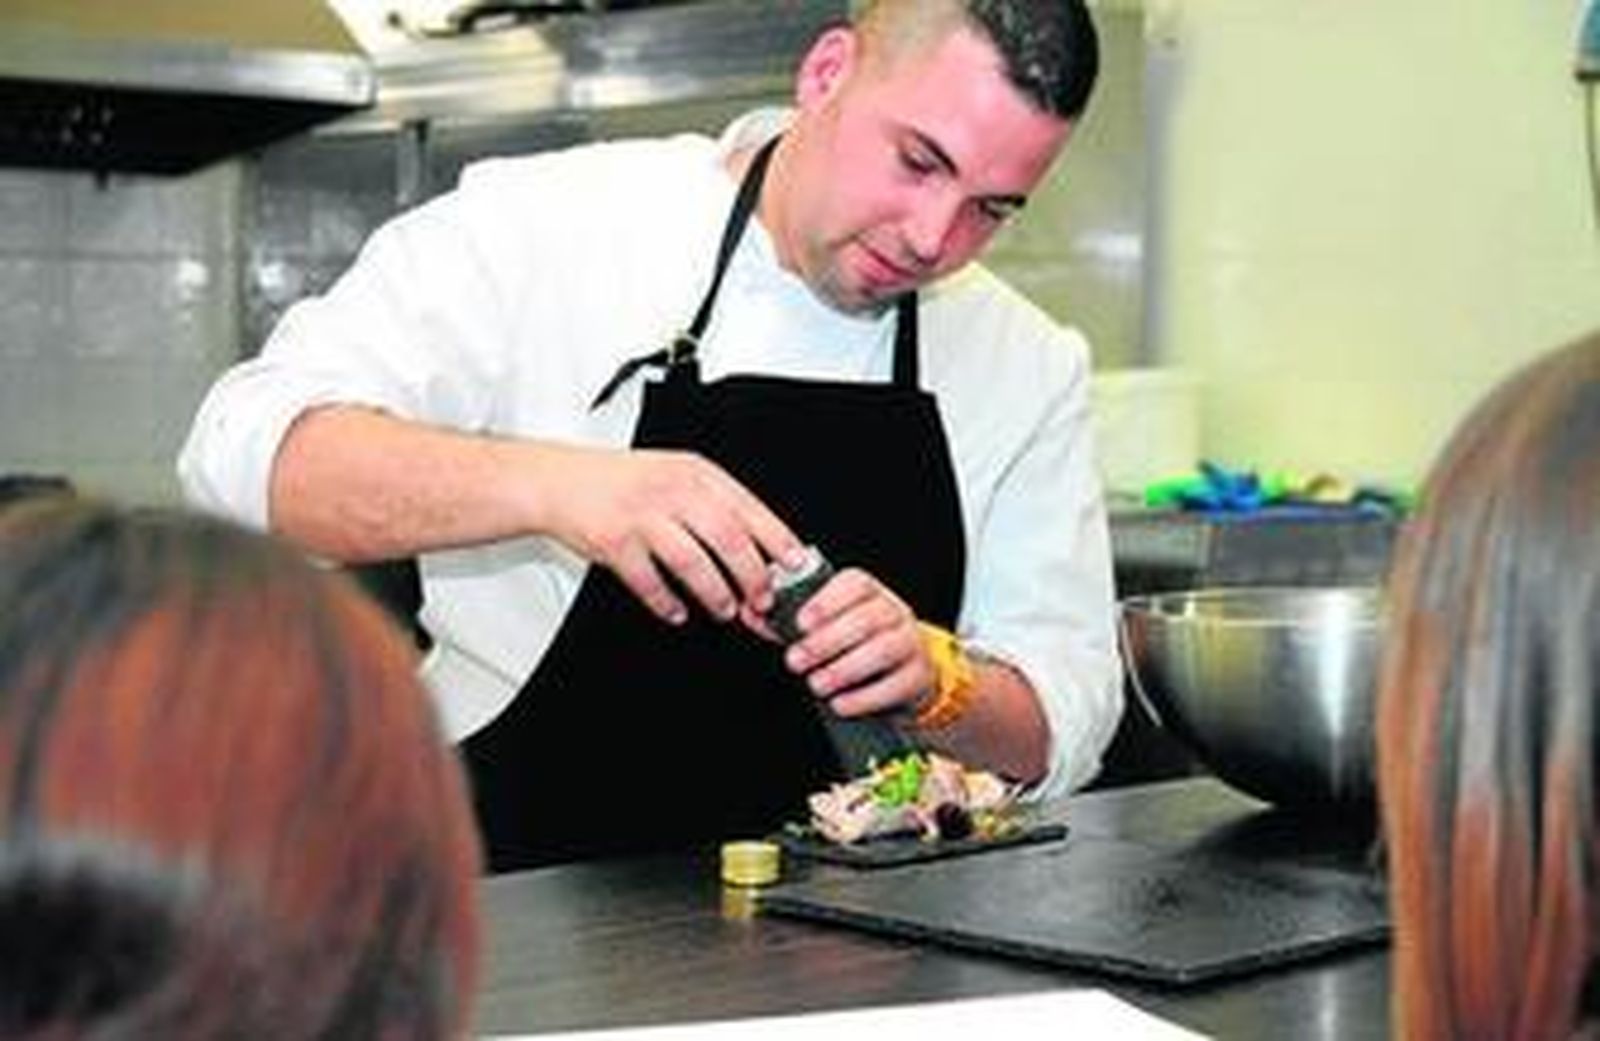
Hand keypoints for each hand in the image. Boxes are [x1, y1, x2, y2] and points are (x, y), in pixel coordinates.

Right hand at [537, 445, 804, 623]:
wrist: (560, 481)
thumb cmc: (623, 483)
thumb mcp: (676, 477)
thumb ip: (714, 506)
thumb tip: (761, 546)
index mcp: (696, 474)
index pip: (750, 508)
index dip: (777, 540)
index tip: (796, 565)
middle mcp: (672, 490)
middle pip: (728, 538)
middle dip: (751, 576)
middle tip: (762, 600)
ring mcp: (642, 514)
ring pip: (692, 562)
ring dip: (714, 593)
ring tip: (723, 609)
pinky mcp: (614, 540)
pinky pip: (648, 581)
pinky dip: (665, 602)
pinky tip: (675, 611)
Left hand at [773, 568, 933, 718]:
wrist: (902, 674)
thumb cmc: (854, 644)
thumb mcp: (823, 628)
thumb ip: (786, 620)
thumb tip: (750, 613)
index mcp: (869, 592)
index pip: (855, 583)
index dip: (827, 602)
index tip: (800, 623)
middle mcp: (894, 611)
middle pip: (867, 619)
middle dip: (827, 642)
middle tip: (795, 661)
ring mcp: (911, 642)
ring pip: (883, 649)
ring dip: (844, 669)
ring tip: (815, 684)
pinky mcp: (918, 675)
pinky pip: (896, 684)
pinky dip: (864, 697)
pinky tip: (839, 703)